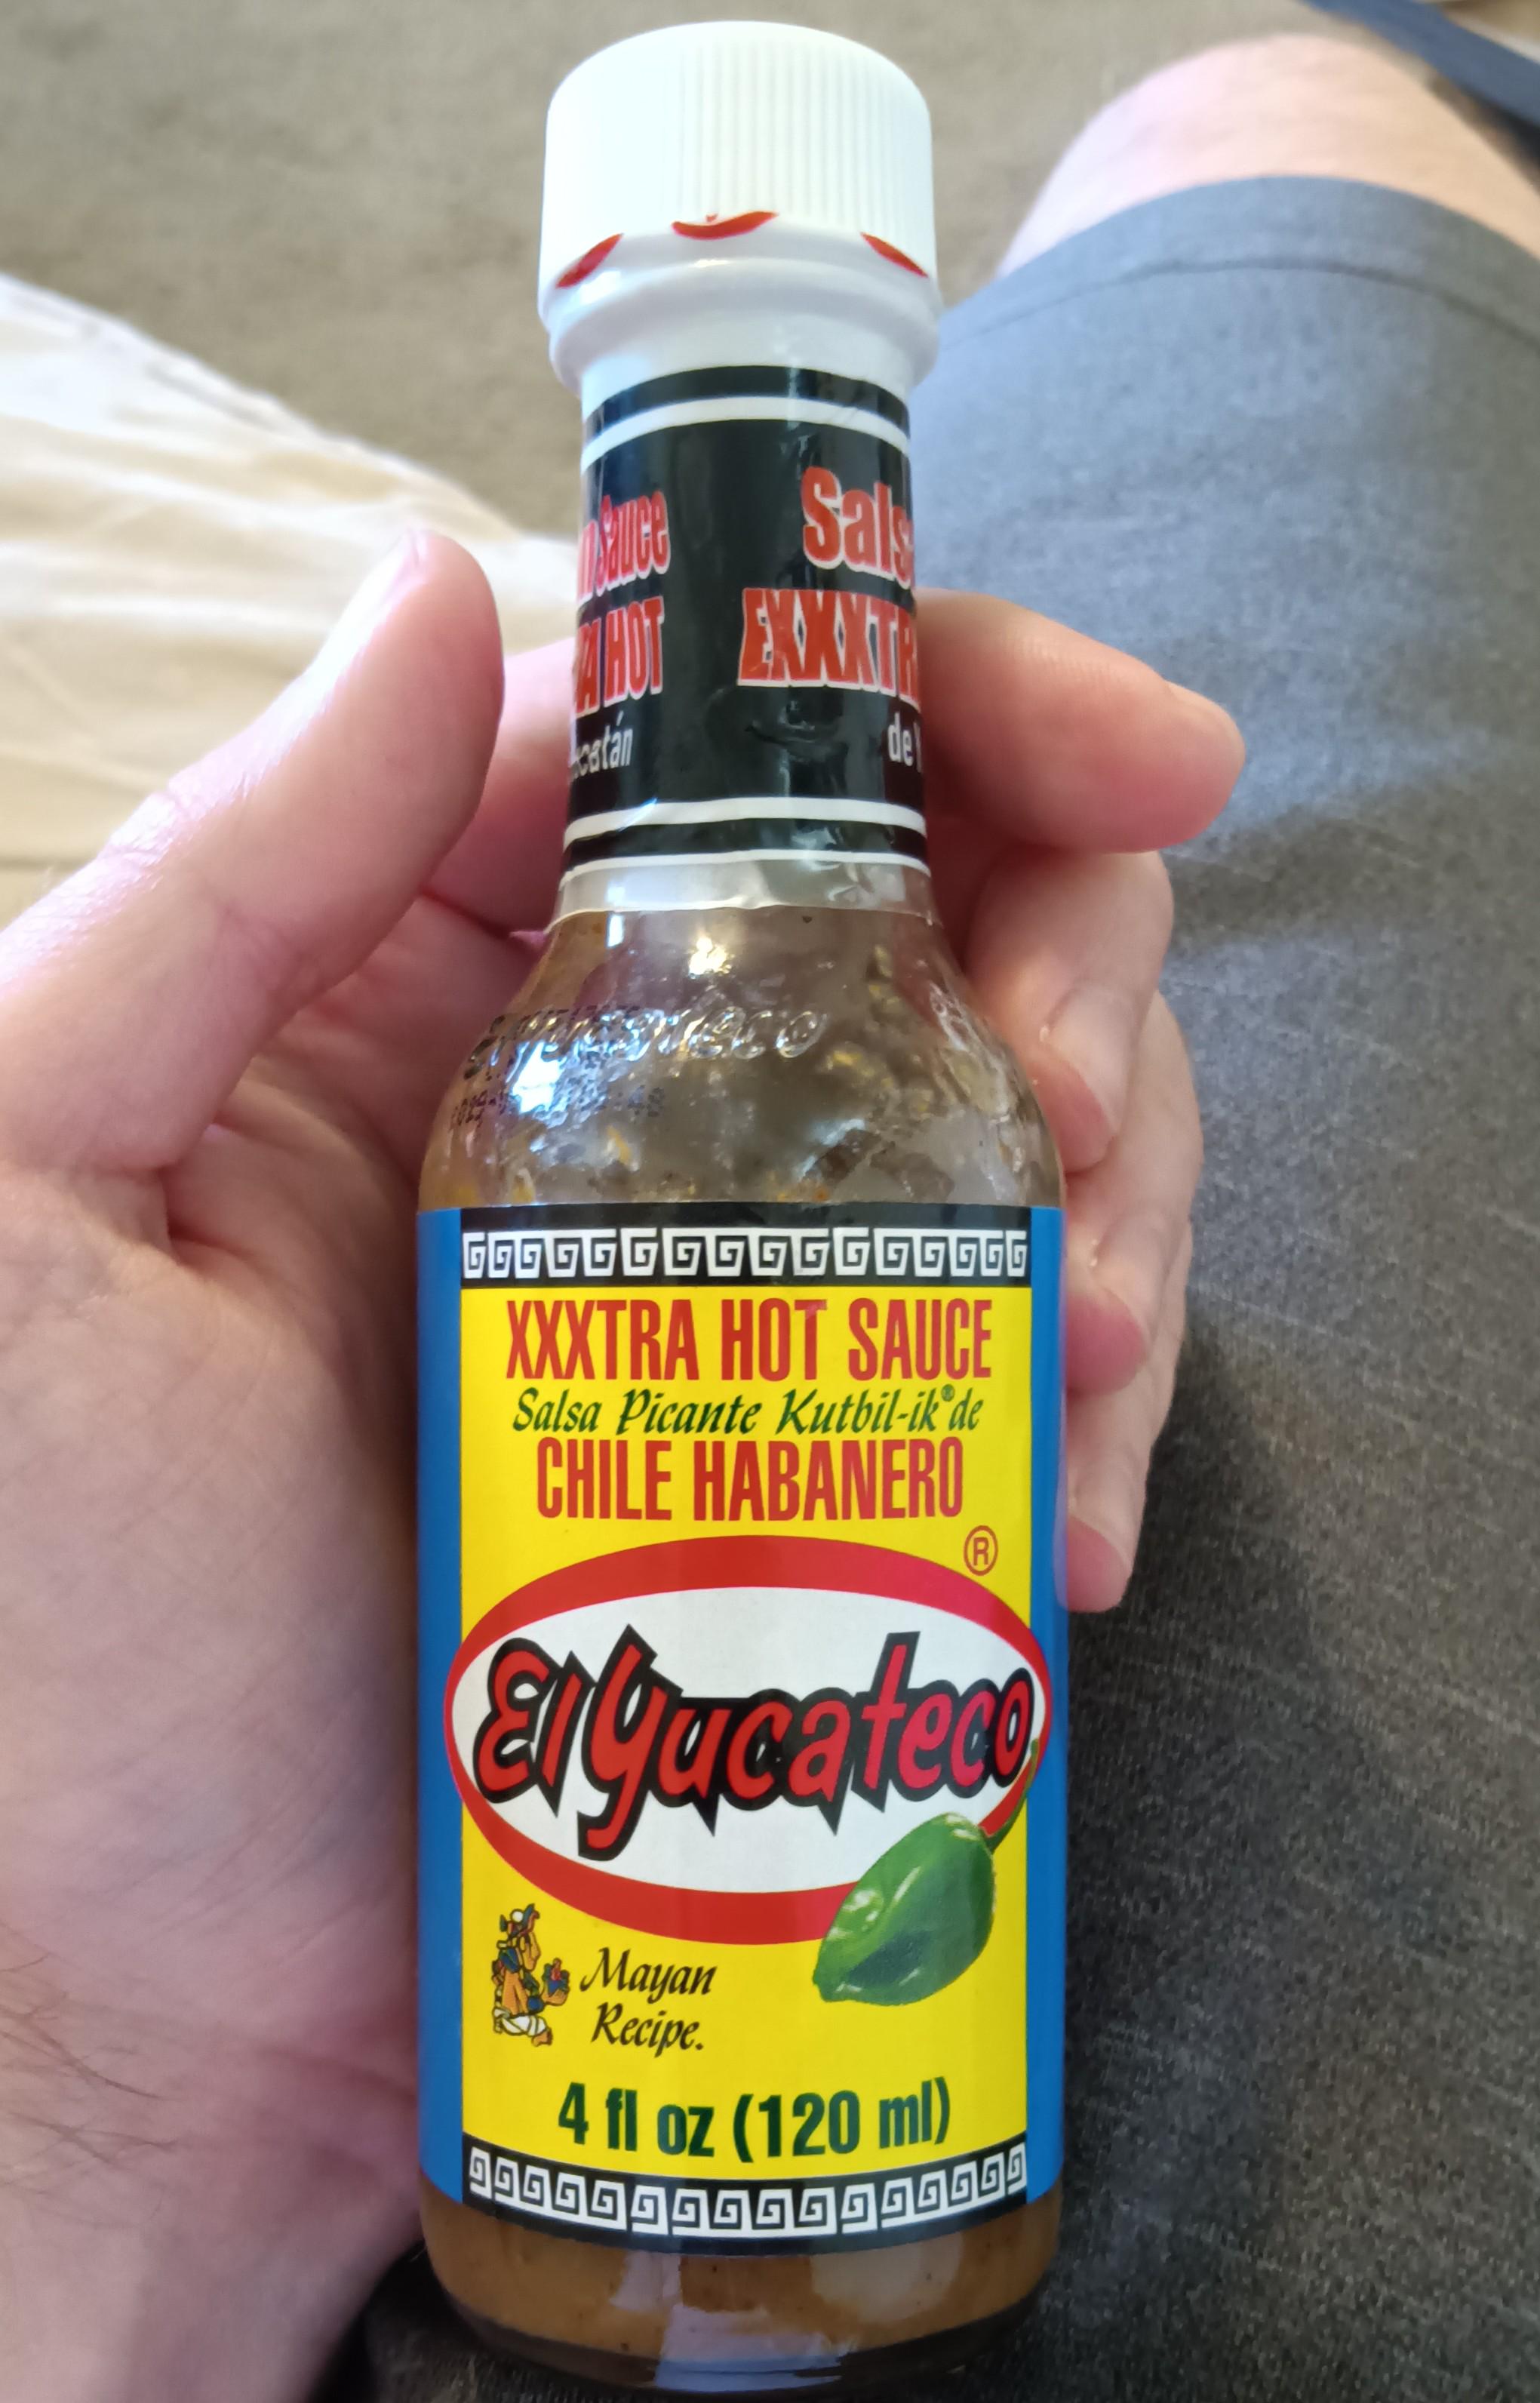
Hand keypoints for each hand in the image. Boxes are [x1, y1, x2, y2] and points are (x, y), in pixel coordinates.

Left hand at [0, 538, 1239, 2400]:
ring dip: (1119, 1205)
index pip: (717, 744)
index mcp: (413, 974)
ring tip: (1093, 1374)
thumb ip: (221, 890)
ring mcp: (728, 1276)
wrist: (172, 2011)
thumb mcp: (44, 1204)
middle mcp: (592, 1090)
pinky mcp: (818, 1454)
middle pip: (925, 908)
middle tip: (1078, 1136)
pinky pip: (1019, 1344)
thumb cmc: (65, 1632)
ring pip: (1009, 1119)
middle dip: (1070, 976)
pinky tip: (1074, 1522)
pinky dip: (1096, 1395)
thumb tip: (439, 593)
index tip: (1141, 769)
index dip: (952, 702)